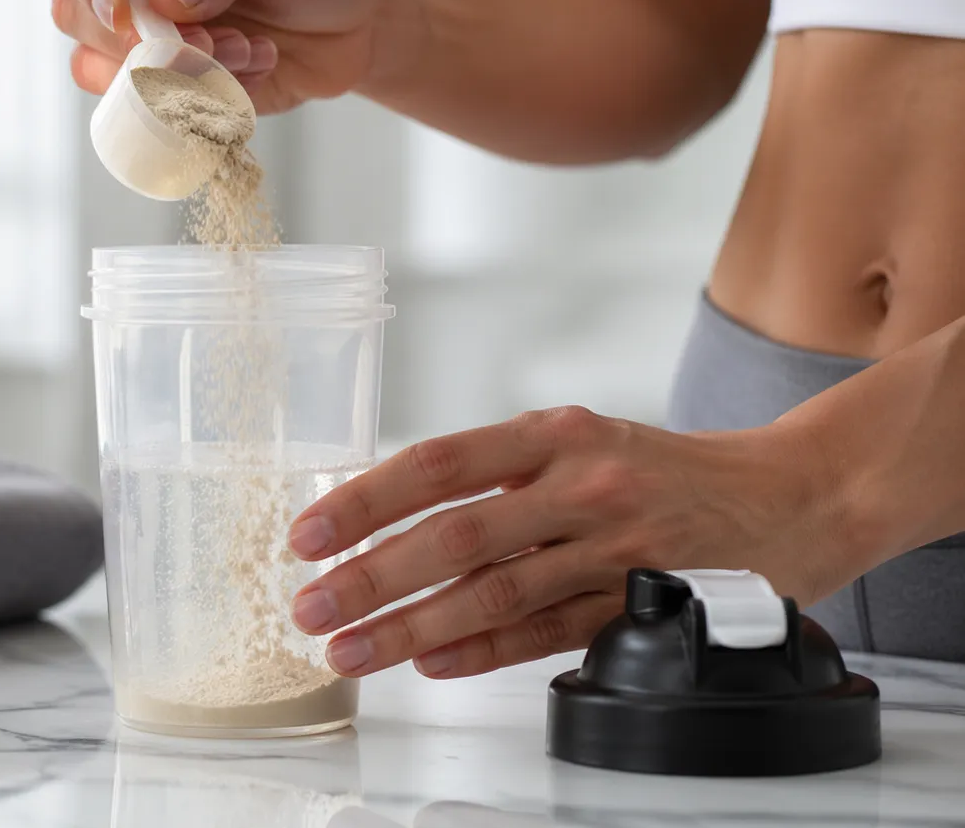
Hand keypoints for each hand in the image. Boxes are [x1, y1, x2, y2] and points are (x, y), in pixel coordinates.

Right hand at [52, 0, 421, 113]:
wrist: (364, 18)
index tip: (124, 14)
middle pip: (75, 13)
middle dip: (127, 40)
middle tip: (196, 45)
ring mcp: (152, 36)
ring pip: (106, 71)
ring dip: (169, 74)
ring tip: (242, 52)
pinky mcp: (175, 85)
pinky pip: (160, 106)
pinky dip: (205, 99)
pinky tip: (257, 67)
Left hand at [284, 405, 880, 678]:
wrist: (788, 498)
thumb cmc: (661, 471)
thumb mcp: (578, 440)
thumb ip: (496, 476)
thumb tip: (389, 523)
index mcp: (555, 433)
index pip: (438, 463)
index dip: (366, 499)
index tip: (308, 533)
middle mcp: (582, 485)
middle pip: (456, 535)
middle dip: (370, 576)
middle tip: (311, 606)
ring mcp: (614, 549)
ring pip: (493, 594)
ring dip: (409, 627)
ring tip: (350, 649)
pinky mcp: (639, 605)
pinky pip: (545, 635)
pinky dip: (481, 652)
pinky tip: (429, 662)